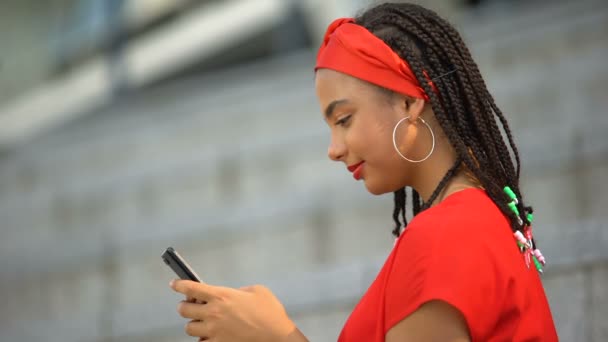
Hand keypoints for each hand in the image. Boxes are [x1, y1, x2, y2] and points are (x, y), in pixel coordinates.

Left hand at [170, 280, 300, 341]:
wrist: (277, 336)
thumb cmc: (270, 313)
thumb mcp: (256, 291)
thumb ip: (239, 290)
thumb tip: (232, 294)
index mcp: (222, 295)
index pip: (191, 287)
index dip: (179, 284)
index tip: (174, 284)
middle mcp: (214, 312)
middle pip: (183, 309)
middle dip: (186, 306)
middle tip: (192, 305)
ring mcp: (214, 331)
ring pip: (189, 328)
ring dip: (194, 324)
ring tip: (203, 322)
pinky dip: (203, 340)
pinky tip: (210, 336)